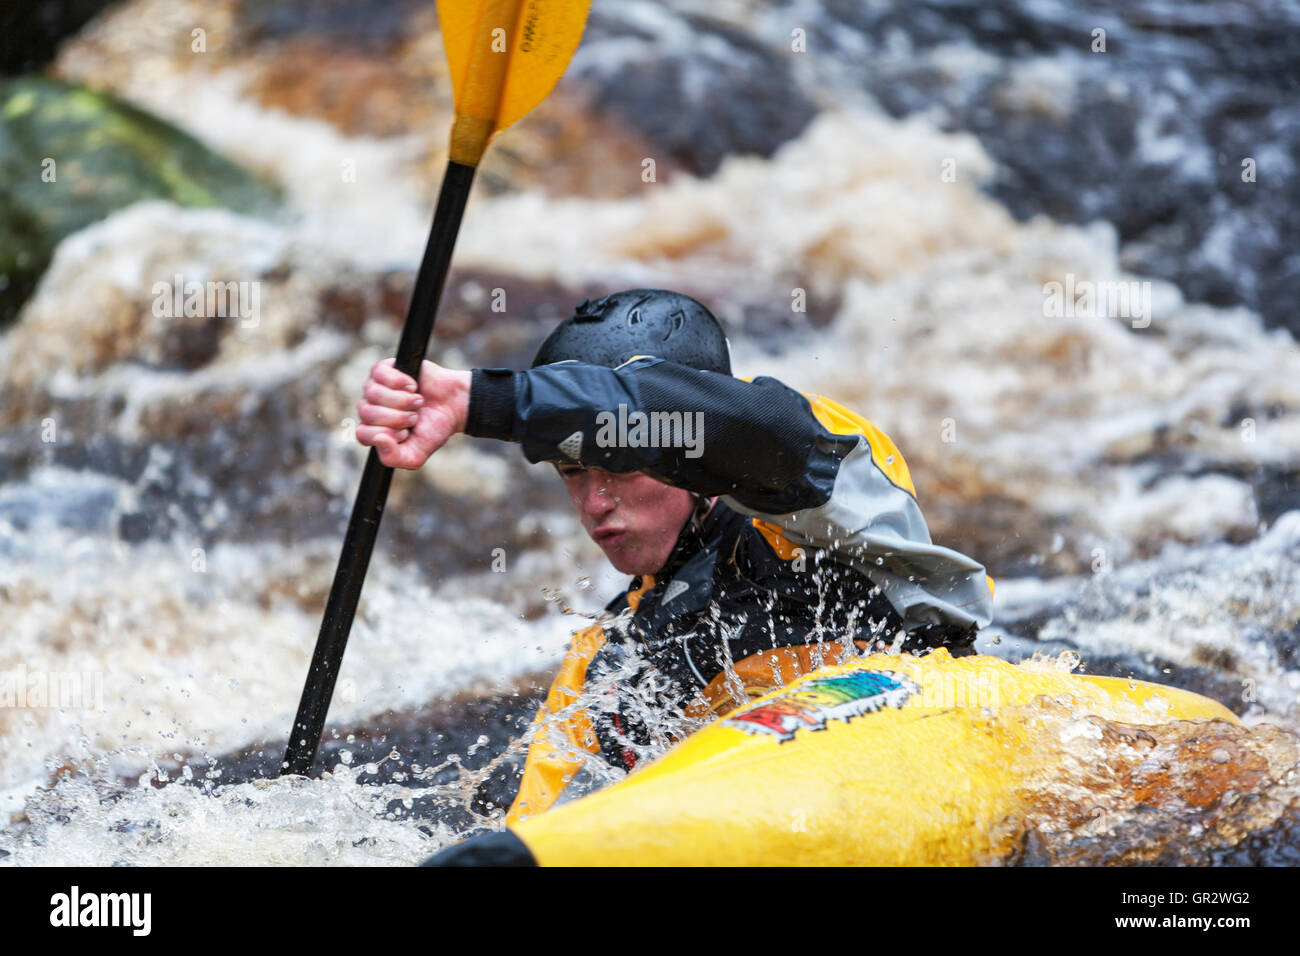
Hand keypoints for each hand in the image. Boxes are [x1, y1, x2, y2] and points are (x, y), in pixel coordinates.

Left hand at [355, 358, 470, 468]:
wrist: (454, 405)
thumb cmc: (434, 429)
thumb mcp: (416, 455)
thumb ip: (394, 457)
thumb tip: (378, 439)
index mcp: (373, 430)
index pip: (363, 434)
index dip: (387, 434)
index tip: (407, 432)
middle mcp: (369, 408)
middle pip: (367, 413)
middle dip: (397, 417)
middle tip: (415, 417)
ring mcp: (374, 387)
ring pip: (373, 393)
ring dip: (401, 400)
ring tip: (418, 402)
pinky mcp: (384, 369)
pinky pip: (380, 373)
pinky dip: (400, 381)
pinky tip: (413, 386)